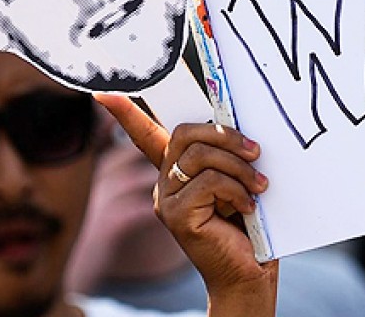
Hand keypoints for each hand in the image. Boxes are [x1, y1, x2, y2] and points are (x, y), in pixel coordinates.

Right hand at [96, 93, 276, 316]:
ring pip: (200, 156)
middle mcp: (164, 182)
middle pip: (185, 134)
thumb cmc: (249, 223)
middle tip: (256, 152)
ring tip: (259, 186)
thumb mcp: (239, 179)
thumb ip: (229, 155)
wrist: (249, 272)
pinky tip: (247, 207)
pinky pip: (208, 182)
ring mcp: (166, 200)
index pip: (146, 135)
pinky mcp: (176, 216)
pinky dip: (236, 189)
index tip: (105, 93)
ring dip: (239, 167)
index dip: (126, 114)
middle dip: (225, 136)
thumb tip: (240, 130)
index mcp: (177, 170)